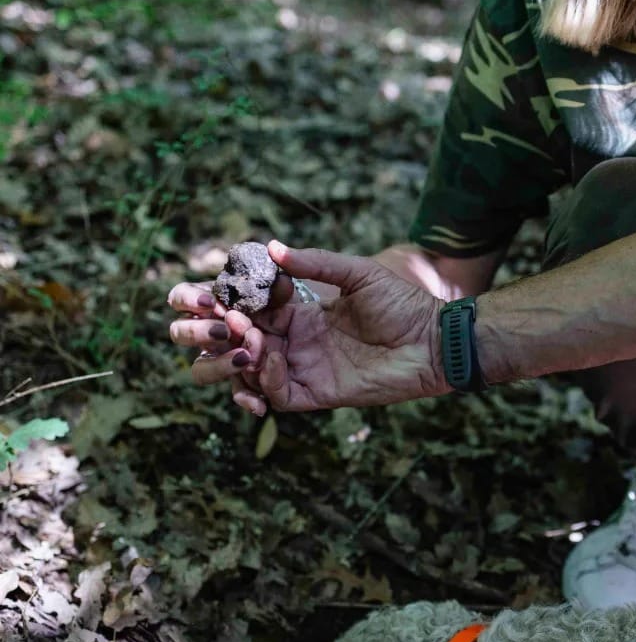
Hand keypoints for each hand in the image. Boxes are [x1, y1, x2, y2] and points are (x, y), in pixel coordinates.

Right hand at [170, 240, 448, 412]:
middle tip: (206, 321)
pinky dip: (265, 377)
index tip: (195, 293)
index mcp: (296, 311)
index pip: (242, 309)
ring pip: (244, 373)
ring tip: (242, 337)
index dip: (216, 302)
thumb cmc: (403, 303)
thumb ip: (315, 263)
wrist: (434, 340)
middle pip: (231, 344)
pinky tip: (268, 357)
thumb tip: (272, 248)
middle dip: (207, 333)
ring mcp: (302, 369)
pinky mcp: (316, 394)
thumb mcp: (357, 273)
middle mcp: (292, 341)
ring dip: (233, 357)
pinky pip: (277, 393)